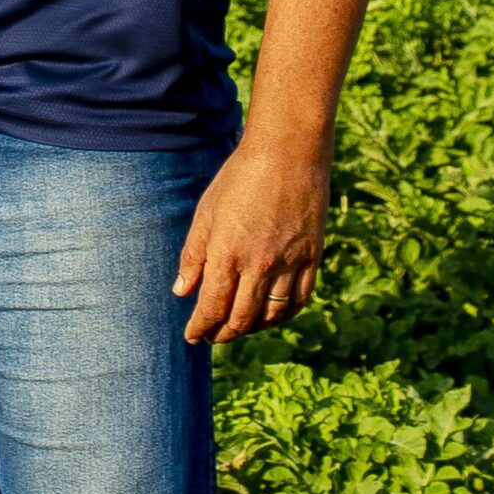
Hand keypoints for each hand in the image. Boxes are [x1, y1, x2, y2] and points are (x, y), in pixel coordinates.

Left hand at [173, 136, 328, 343]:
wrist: (288, 155)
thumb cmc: (239, 179)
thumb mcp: (206, 213)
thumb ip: (193, 255)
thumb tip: (181, 291)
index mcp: (227, 253)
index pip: (212, 306)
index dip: (201, 327)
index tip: (191, 336)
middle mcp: (260, 265)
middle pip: (241, 318)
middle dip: (222, 333)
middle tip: (211, 338)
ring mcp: (290, 263)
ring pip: (271, 315)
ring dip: (252, 328)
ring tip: (237, 328)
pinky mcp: (312, 259)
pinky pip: (298, 301)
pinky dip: (283, 315)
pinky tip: (270, 316)